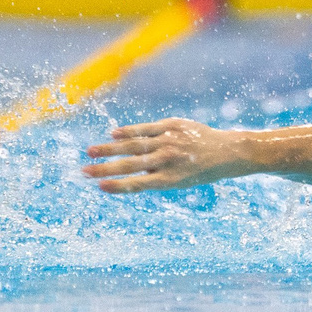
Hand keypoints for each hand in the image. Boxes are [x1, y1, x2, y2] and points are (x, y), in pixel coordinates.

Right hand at [82, 119, 240, 194]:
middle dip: (105, 168)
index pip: (138, 184)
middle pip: (130, 165)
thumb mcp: (180, 182)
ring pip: (134, 145)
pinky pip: (146, 128)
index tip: (100, 186)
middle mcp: (169, 161)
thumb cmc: (200, 171)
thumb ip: (154, 177)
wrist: (227, 152)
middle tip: (84, 171)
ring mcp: (170, 141)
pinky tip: (113, 134)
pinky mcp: (173, 125)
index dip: (118, 186)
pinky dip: (129, 131)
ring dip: (110, 149)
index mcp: (170, 180)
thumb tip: (124, 173)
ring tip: (90, 151)